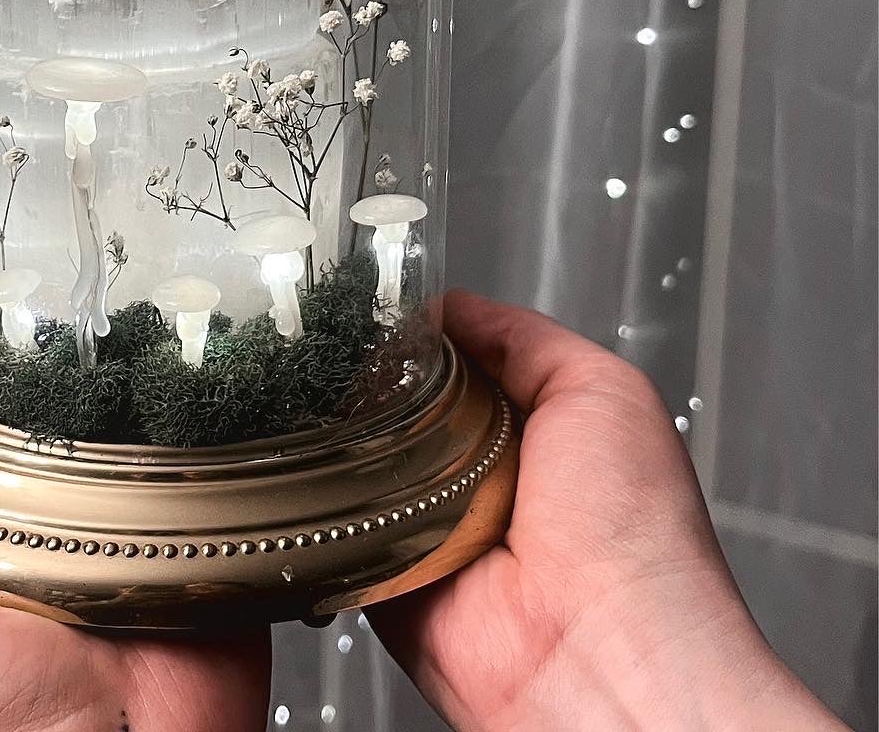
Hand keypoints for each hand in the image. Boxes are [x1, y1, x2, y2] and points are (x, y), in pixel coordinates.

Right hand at [370, 291, 846, 729]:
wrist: (600, 654)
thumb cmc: (634, 534)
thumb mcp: (603, 390)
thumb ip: (524, 339)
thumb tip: (449, 308)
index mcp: (527, 432)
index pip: (449, 361)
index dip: (418, 335)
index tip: (382, 309)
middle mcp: (472, 477)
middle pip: (391, 402)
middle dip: (373, 380)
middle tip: (360, 362)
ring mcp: (423, 525)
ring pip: (354, 455)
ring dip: (350, 438)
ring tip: (351, 418)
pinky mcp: (380, 573)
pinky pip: (331, 520)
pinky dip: (329, 500)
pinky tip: (334, 475)